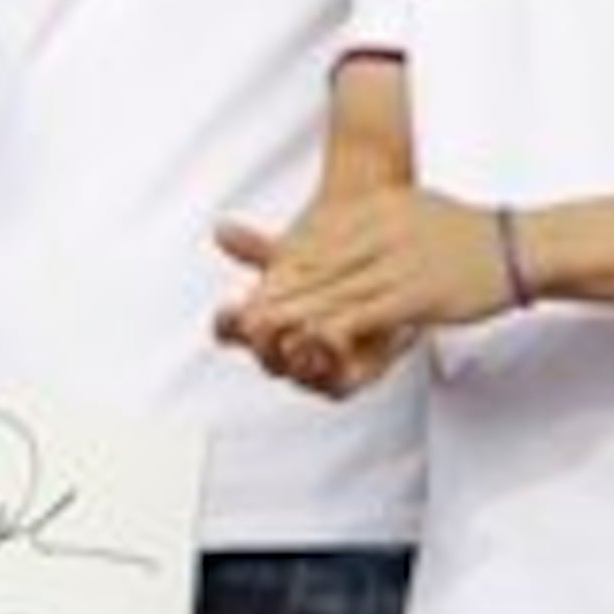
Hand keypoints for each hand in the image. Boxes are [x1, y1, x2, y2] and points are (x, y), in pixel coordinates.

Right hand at [214, 216, 399, 398]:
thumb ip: (260, 248)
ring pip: (298, 377)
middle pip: (265, 359)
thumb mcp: (299, 256)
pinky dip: (336, 368)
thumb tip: (220, 228)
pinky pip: (337, 386)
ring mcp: (319, 372)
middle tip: (266, 329)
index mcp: (265, 327)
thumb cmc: (337, 273)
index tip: (230, 307)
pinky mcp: (355, 378)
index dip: (227, 323)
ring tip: (301, 338)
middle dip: (265, 347)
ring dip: (299, 362)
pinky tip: (338, 344)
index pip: (231, 330)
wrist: (393, 289)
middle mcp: (287, 356)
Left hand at [215, 189, 497, 386]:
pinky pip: (363, 314)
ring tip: (265, 339)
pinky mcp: (415, 293)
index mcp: (375, 210)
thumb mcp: (409, 211)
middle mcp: (380, 231)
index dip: (280, 270)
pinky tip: (312, 347)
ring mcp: (397, 261)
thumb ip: (368, 220)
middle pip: (313, 266)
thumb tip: (329, 227)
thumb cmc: (463, 234)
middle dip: (277, 297)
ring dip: (294, 319)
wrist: (520, 246)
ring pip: (330, 293)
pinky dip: (333, 331)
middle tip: (244, 321)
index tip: (257, 293)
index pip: (313, 240)